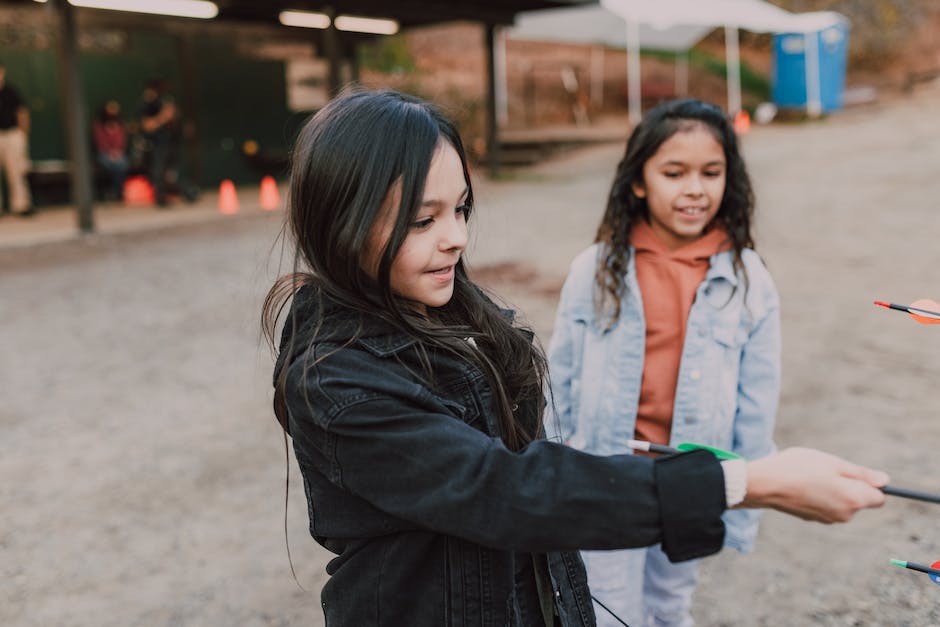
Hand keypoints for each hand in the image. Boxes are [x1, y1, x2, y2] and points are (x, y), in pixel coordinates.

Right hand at [740, 447, 887, 522]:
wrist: (765, 485)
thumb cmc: (799, 468)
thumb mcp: (833, 463)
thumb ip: (861, 474)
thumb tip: (885, 481)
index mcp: (854, 499)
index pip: (879, 497)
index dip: (869, 483)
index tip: (852, 472)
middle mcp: (845, 514)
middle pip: (858, 500)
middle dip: (849, 486)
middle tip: (827, 470)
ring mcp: (828, 519)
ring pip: (841, 503)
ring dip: (832, 491)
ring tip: (811, 476)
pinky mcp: (813, 519)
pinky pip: (825, 506)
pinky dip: (819, 496)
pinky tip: (802, 485)